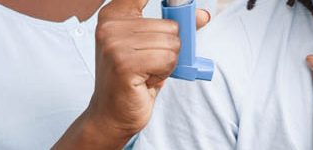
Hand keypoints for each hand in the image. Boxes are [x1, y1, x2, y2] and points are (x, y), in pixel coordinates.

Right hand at [54, 0, 210, 148]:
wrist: (111, 112)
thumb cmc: (132, 78)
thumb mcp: (154, 46)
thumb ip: (176, 27)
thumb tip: (203, 15)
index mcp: (114, 15)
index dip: (171, 3)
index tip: (167, 18)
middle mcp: (110, 26)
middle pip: (171, 25)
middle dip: (169, 48)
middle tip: (149, 63)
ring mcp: (114, 44)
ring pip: (172, 44)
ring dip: (167, 63)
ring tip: (146, 71)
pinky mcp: (124, 63)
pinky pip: (168, 59)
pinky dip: (164, 72)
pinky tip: (146, 80)